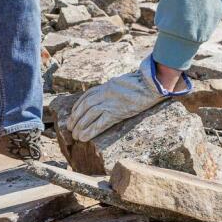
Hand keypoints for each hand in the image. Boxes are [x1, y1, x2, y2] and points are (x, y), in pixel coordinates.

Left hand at [65, 57, 187, 141]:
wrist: (152, 85)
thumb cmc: (142, 85)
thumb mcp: (123, 84)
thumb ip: (113, 90)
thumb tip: (108, 97)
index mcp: (106, 86)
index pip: (87, 96)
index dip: (77, 106)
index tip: (73, 114)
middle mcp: (105, 93)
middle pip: (85, 106)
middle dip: (75, 117)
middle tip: (70, 128)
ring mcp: (110, 102)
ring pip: (89, 115)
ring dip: (80, 126)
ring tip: (75, 135)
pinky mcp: (117, 112)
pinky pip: (100, 123)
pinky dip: (90, 131)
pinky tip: (84, 138)